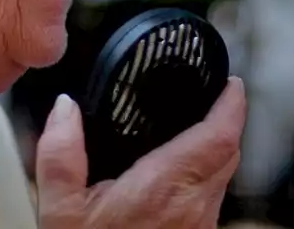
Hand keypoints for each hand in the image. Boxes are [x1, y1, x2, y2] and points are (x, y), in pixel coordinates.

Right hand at [35, 77, 245, 228]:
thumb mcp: (60, 209)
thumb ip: (61, 152)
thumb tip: (66, 110)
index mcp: (163, 189)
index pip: (220, 137)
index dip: (233, 106)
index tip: (232, 85)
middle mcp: (194, 210)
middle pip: (230, 154)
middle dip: (225, 122)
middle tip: (214, 99)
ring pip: (224, 180)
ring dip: (216, 152)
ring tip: (196, 132)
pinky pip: (211, 202)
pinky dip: (204, 180)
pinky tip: (179, 177)